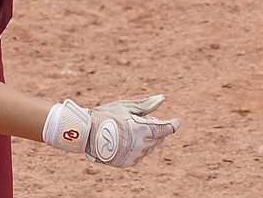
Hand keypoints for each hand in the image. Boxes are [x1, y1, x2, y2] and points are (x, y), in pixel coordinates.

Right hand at [42, 95, 179, 167]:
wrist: (86, 133)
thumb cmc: (106, 115)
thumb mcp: (126, 107)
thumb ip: (147, 105)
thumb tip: (163, 98)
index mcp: (142, 130)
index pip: (166, 129)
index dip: (172, 124)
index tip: (176, 121)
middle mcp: (141, 145)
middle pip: (159, 138)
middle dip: (156, 129)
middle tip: (141, 121)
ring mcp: (134, 156)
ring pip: (150, 147)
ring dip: (147, 139)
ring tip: (131, 129)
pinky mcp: (127, 163)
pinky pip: (140, 155)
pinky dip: (139, 148)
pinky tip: (127, 140)